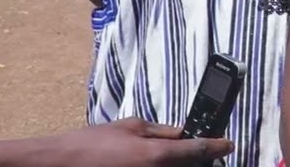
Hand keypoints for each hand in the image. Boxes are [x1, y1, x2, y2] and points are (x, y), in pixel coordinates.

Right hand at [47, 118, 233, 166]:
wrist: (61, 164)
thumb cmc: (93, 144)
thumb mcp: (130, 127)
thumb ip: (160, 130)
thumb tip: (181, 133)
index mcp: (158, 155)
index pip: (200, 150)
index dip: (218, 146)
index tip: (228, 144)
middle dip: (201, 160)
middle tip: (203, 153)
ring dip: (183, 166)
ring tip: (174, 157)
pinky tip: (157, 163)